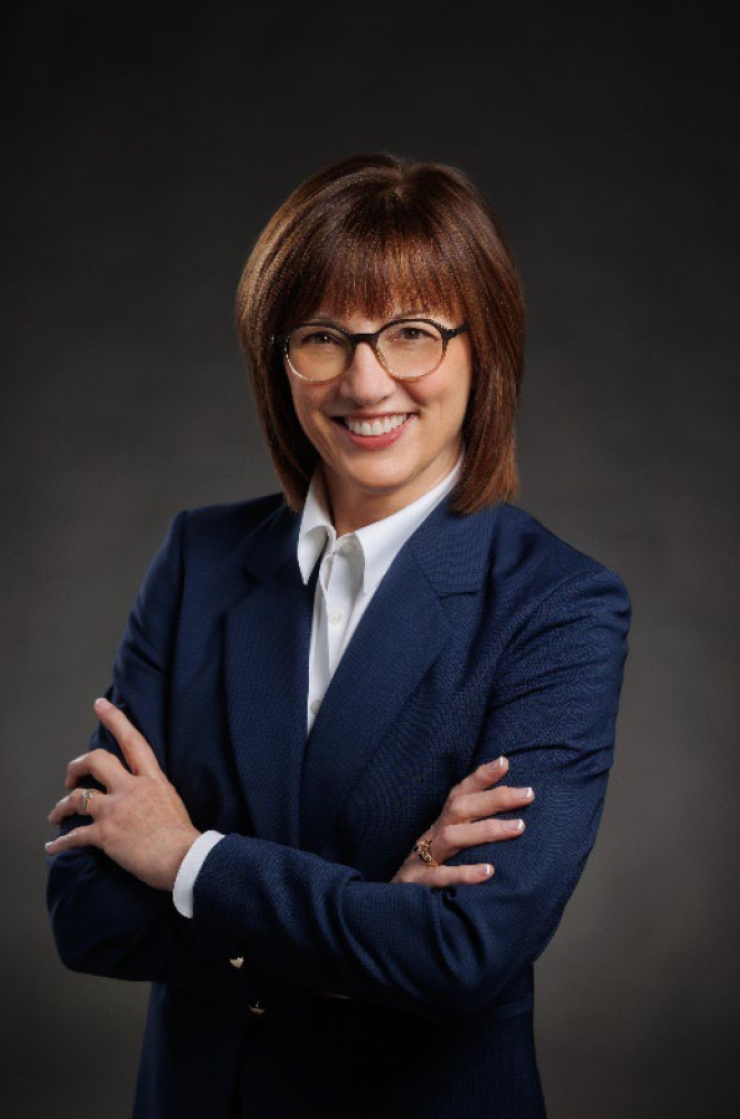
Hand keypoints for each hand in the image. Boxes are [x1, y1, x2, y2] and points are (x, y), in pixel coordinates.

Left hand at [45, 698, 200, 891]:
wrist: (184, 859)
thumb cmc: (183, 837)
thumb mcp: (171, 801)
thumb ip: (153, 792)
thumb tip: (142, 797)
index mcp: (151, 779)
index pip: (132, 741)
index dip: (115, 719)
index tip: (100, 705)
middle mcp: (131, 789)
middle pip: (96, 760)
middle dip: (77, 766)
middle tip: (72, 775)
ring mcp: (116, 810)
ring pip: (77, 797)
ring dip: (62, 806)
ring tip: (56, 814)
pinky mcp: (105, 834)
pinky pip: (75, 835)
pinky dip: (60, 843)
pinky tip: (53, 847)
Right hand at [391, 755, 533, 885]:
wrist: (391, 903)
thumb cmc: (431, 869)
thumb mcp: (449, 844)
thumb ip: (472, 829)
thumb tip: (513, 815)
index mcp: (442, 824)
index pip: (460, 793)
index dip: (480, 777)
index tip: (505, 762)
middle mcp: (433, 835)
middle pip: (459, 808)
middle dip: (494, 798)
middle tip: (528, 794)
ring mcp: (423, 858)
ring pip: (452, 837)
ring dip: (486, 831)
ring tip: (518, 827)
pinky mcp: (418, 883)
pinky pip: (440, 876)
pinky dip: (464, 873)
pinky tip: (488, 872)